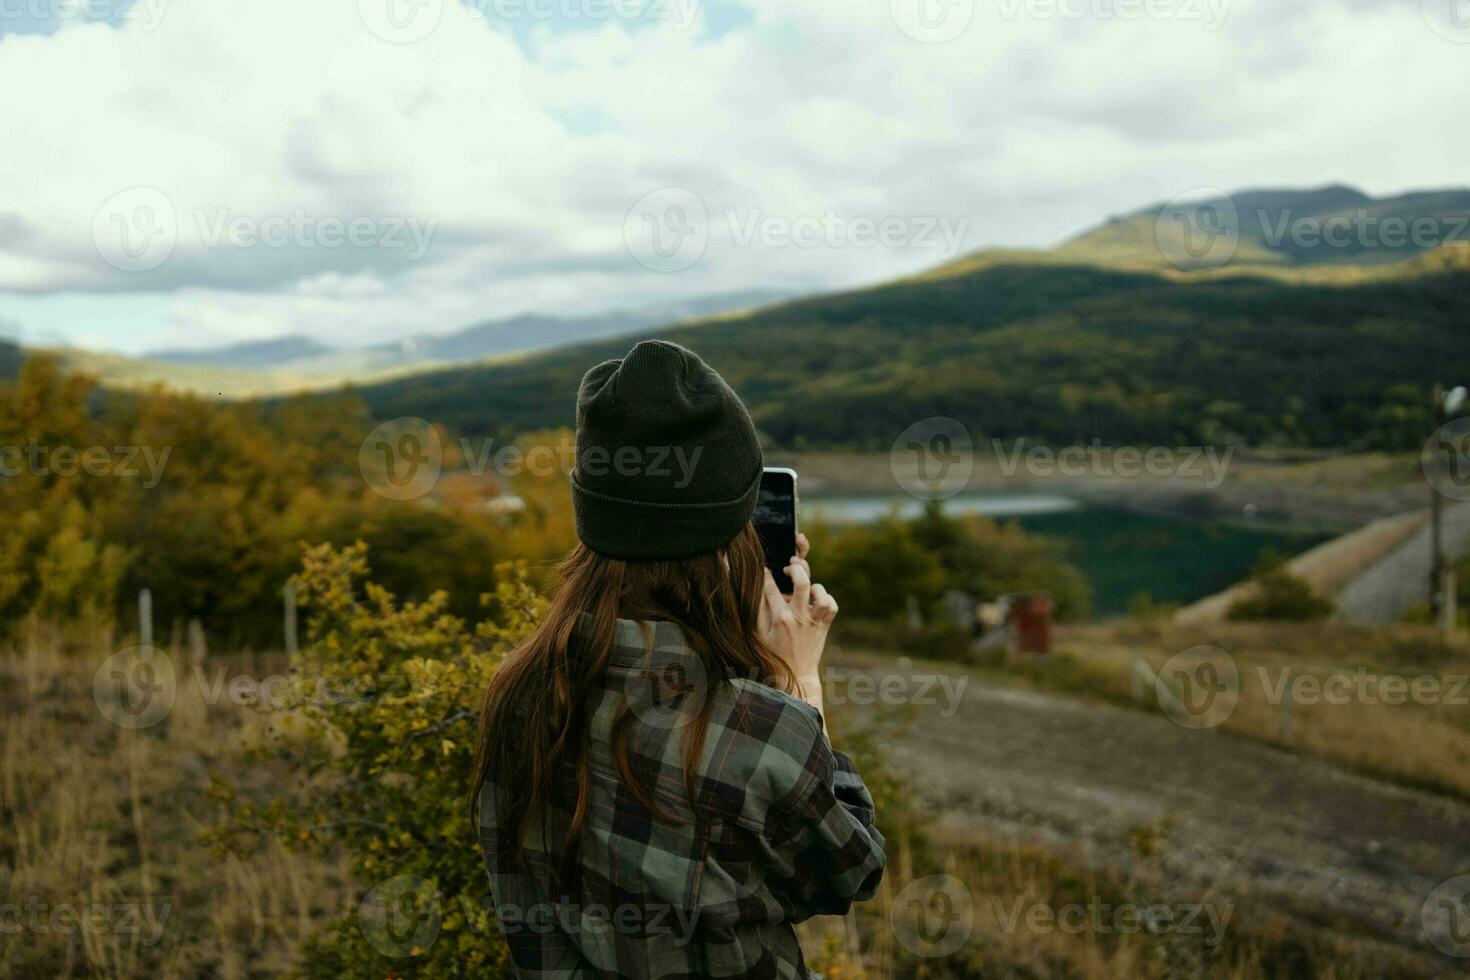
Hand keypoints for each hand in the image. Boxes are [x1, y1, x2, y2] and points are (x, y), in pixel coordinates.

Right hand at [760, 533, 837, 697]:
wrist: (795, 674)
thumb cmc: (773, 653)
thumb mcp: (760, 633)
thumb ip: (758, 610)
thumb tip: (755, 590)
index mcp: (779, 618)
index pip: (771, 587)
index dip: (766, 574)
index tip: (764, 568)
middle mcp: (798, 617)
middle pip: (802, 582)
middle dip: (796, 569)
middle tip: (790, 568)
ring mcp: (813, 622)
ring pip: (821, 594)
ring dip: (814, 586)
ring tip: (807, 587)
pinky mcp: (824, 626)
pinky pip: (832, 606)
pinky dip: (826, 598)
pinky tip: (816, 600)